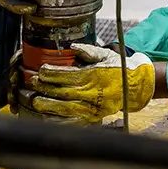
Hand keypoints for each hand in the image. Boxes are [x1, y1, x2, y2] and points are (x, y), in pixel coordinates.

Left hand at [24, 43, 154, 121]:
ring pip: (66, 108)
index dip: (51, 73)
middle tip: (31, 84)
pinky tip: (47, 118)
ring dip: (48, 106)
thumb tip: (74, 47)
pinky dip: (59, 121)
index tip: (41, 70)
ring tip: (35, 102)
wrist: (136, 86)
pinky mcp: (94, 117)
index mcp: (93, 76)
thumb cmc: (118, 68)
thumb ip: (89, 51)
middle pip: (63, 92)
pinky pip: (74, 121)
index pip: (67, 75)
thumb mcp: (105, 54)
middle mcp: (92, 92)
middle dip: (44, 88)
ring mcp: (93, 107)